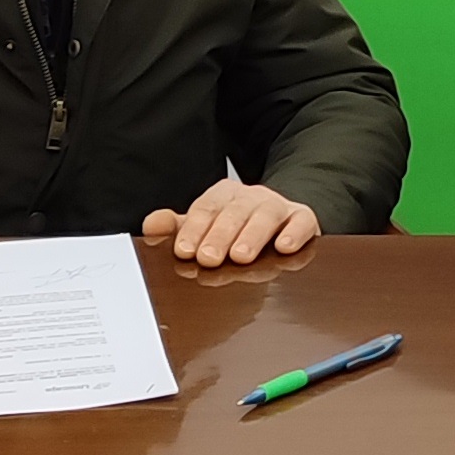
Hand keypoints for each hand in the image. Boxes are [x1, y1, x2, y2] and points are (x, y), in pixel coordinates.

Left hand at [142, 179, 319, 266]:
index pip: (206, 209)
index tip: (184, 251)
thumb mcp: (206, 227)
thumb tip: (151, 226)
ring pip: (266, 215)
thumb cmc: (238, 228)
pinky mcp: (303, 218)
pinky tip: (285, 247)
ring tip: (240, 257)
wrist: (283, 218)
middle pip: (234, 213)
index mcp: (224, 196)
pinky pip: (302, 221)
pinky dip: (295, 232)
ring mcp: (279, 206)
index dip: (194, 229)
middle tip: (207, 258)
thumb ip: (178, 228)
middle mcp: (251, 197)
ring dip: (252, 235)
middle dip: (219, 235)